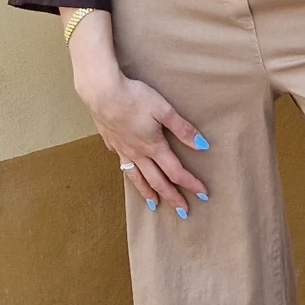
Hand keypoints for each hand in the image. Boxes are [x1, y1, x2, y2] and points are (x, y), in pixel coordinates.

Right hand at [70, 38, 208, 216]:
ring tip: (154, 204)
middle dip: (171, 197)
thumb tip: (203, 146)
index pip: (176, 172)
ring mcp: (122, 150)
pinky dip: (129, 173)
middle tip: (182, 211)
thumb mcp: (164, 110)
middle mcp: (137, 153)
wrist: (101, 92)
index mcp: (153, 146)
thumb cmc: (134, 98)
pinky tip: (128, 171)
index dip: (191, 184)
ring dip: (147, 192)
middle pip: (157, 181)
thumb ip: (183, 129)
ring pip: (137, 177)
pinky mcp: (111, 142)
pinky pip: (122, 164)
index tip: (203, 195)